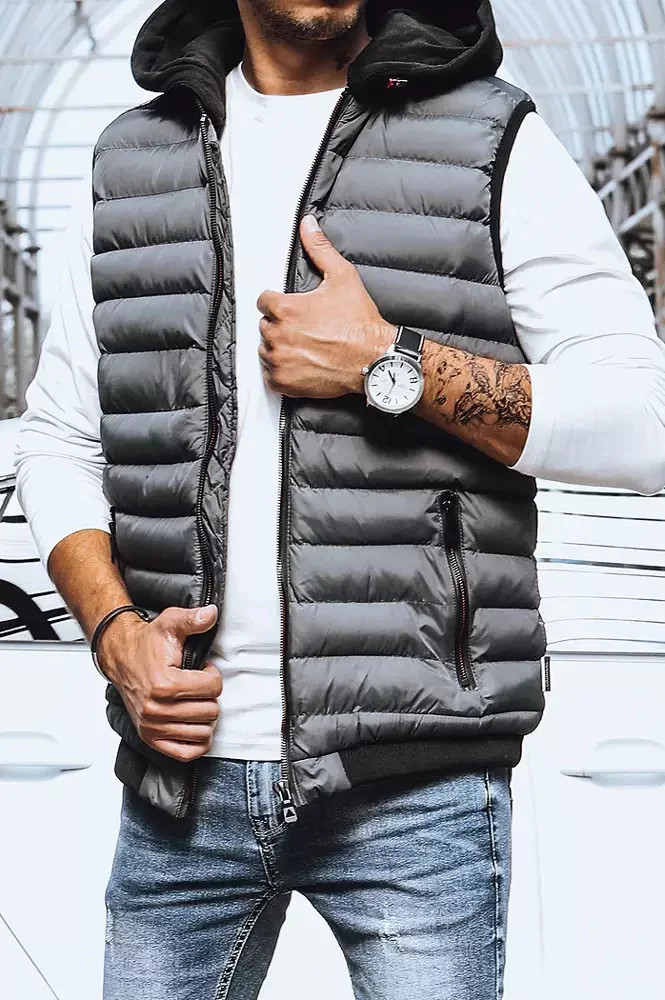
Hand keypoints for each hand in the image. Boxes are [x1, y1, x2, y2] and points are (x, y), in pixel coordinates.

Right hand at [97, 605, 221, 762]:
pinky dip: (197, 742)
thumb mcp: (170, 624)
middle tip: (198, 686)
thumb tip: (211, 614)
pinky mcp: (151, 738)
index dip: (213, 675)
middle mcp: (156, 709)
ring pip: (203, 732)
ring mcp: (153, 726)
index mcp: (164, 684)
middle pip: (210, 711)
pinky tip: (195, 725)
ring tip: (195, 701)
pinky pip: (186, 753)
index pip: (213, 688)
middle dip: (210, 696)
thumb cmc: (146, 644)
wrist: (121, 658)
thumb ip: (192, 619)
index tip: (204, 670)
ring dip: (205, 717)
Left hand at [257, 214, 395, 397]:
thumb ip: (320, 249)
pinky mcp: (284, 382)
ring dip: (280, 349)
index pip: (264, 302)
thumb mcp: (342, 277)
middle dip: (281, 326)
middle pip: (265, 326)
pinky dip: (282, 373)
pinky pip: (271, 376)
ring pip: (266, 351)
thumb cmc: (359, 321)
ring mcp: (280, 361)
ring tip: (305, 347)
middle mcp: (278, 335)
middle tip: (305, 330)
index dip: (278, 304)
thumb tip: (307, 224)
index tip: (294, 310)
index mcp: (285, 309)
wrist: (373, 359)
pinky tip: (301, 365)